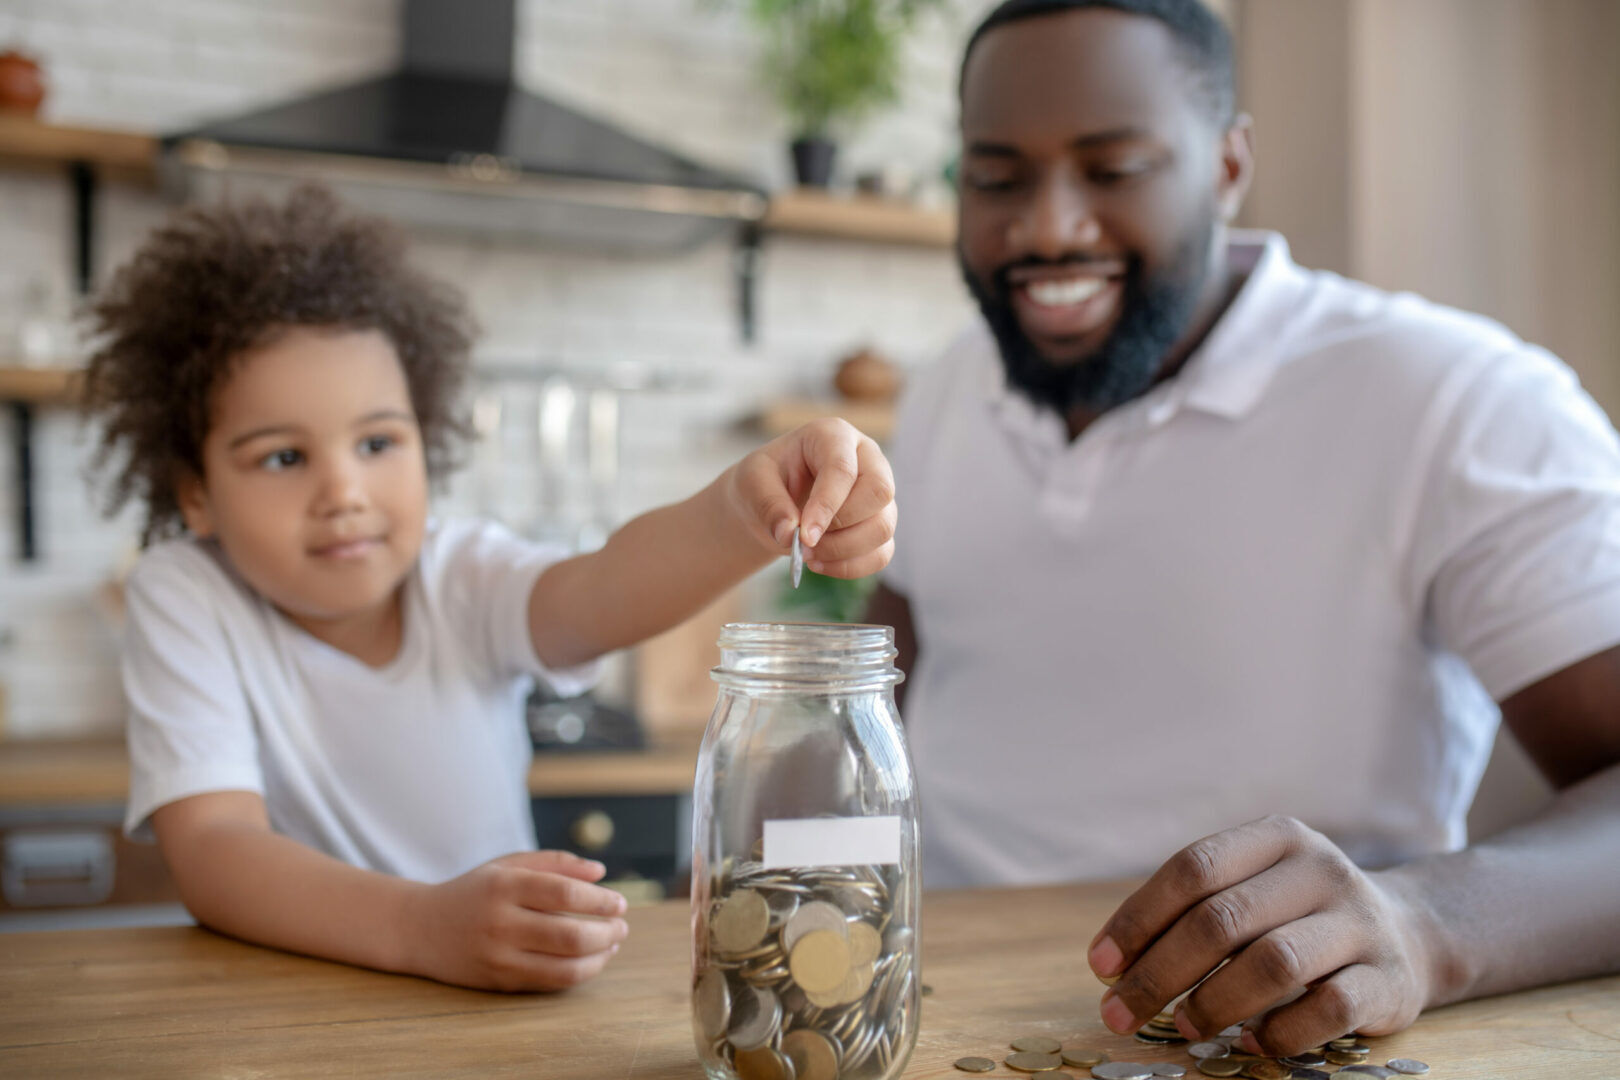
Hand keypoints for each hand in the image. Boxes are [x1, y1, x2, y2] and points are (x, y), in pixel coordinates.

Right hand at [402, 849, 629, 991]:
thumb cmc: (475, 891)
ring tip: (613, 944)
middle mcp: (500, 922)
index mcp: (505, 886)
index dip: (600, 900)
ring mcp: (498, 956)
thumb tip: (600, 873)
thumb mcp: (509, 865)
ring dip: (599, 957)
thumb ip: (556, 863)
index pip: (565, 893)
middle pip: (569, 934)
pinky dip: (579, 973)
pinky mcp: (499, 981)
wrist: (419, 928)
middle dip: (606, 932)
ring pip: (564, 966)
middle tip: (622, 926)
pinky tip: (592, 960)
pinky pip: (549, 982)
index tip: (620, 902)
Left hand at [725, 418, 895, 578]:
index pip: (843, 468)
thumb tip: (789, 534)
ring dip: (844, 551)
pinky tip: (821, 564)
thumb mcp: (751, 483)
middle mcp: (866, 459)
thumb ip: (768, 505)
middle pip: (880, 492)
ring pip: (883, 527)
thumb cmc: (764, 481)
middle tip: (805, 542)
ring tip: (808, 555)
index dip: (827, 505)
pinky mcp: (879, 524)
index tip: (804, 537)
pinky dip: (852, 567)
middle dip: (841, 526)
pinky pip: (882, 553)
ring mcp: (877, 494)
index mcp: (833, 437)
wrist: (769, 502)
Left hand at [1086, 815, 1438, 1055]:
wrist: (1408, 935)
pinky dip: (1280, 1031)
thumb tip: (1113, 966)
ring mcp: (1358, 923)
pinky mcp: (1388, 979)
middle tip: (1119, 1013)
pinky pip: (1327, 1009)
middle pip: (1222, 919)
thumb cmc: (1297, 914)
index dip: (1139, 918)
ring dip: (1214, 1002)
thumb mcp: (1252, 888)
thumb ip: (1193, 911)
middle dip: (1159, 972)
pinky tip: (1251, 1041)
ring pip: (1273, 962)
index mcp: (1275, 838)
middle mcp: (1319, 870)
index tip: (1101, 965)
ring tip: (1184, 1027)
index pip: (1192, 869)